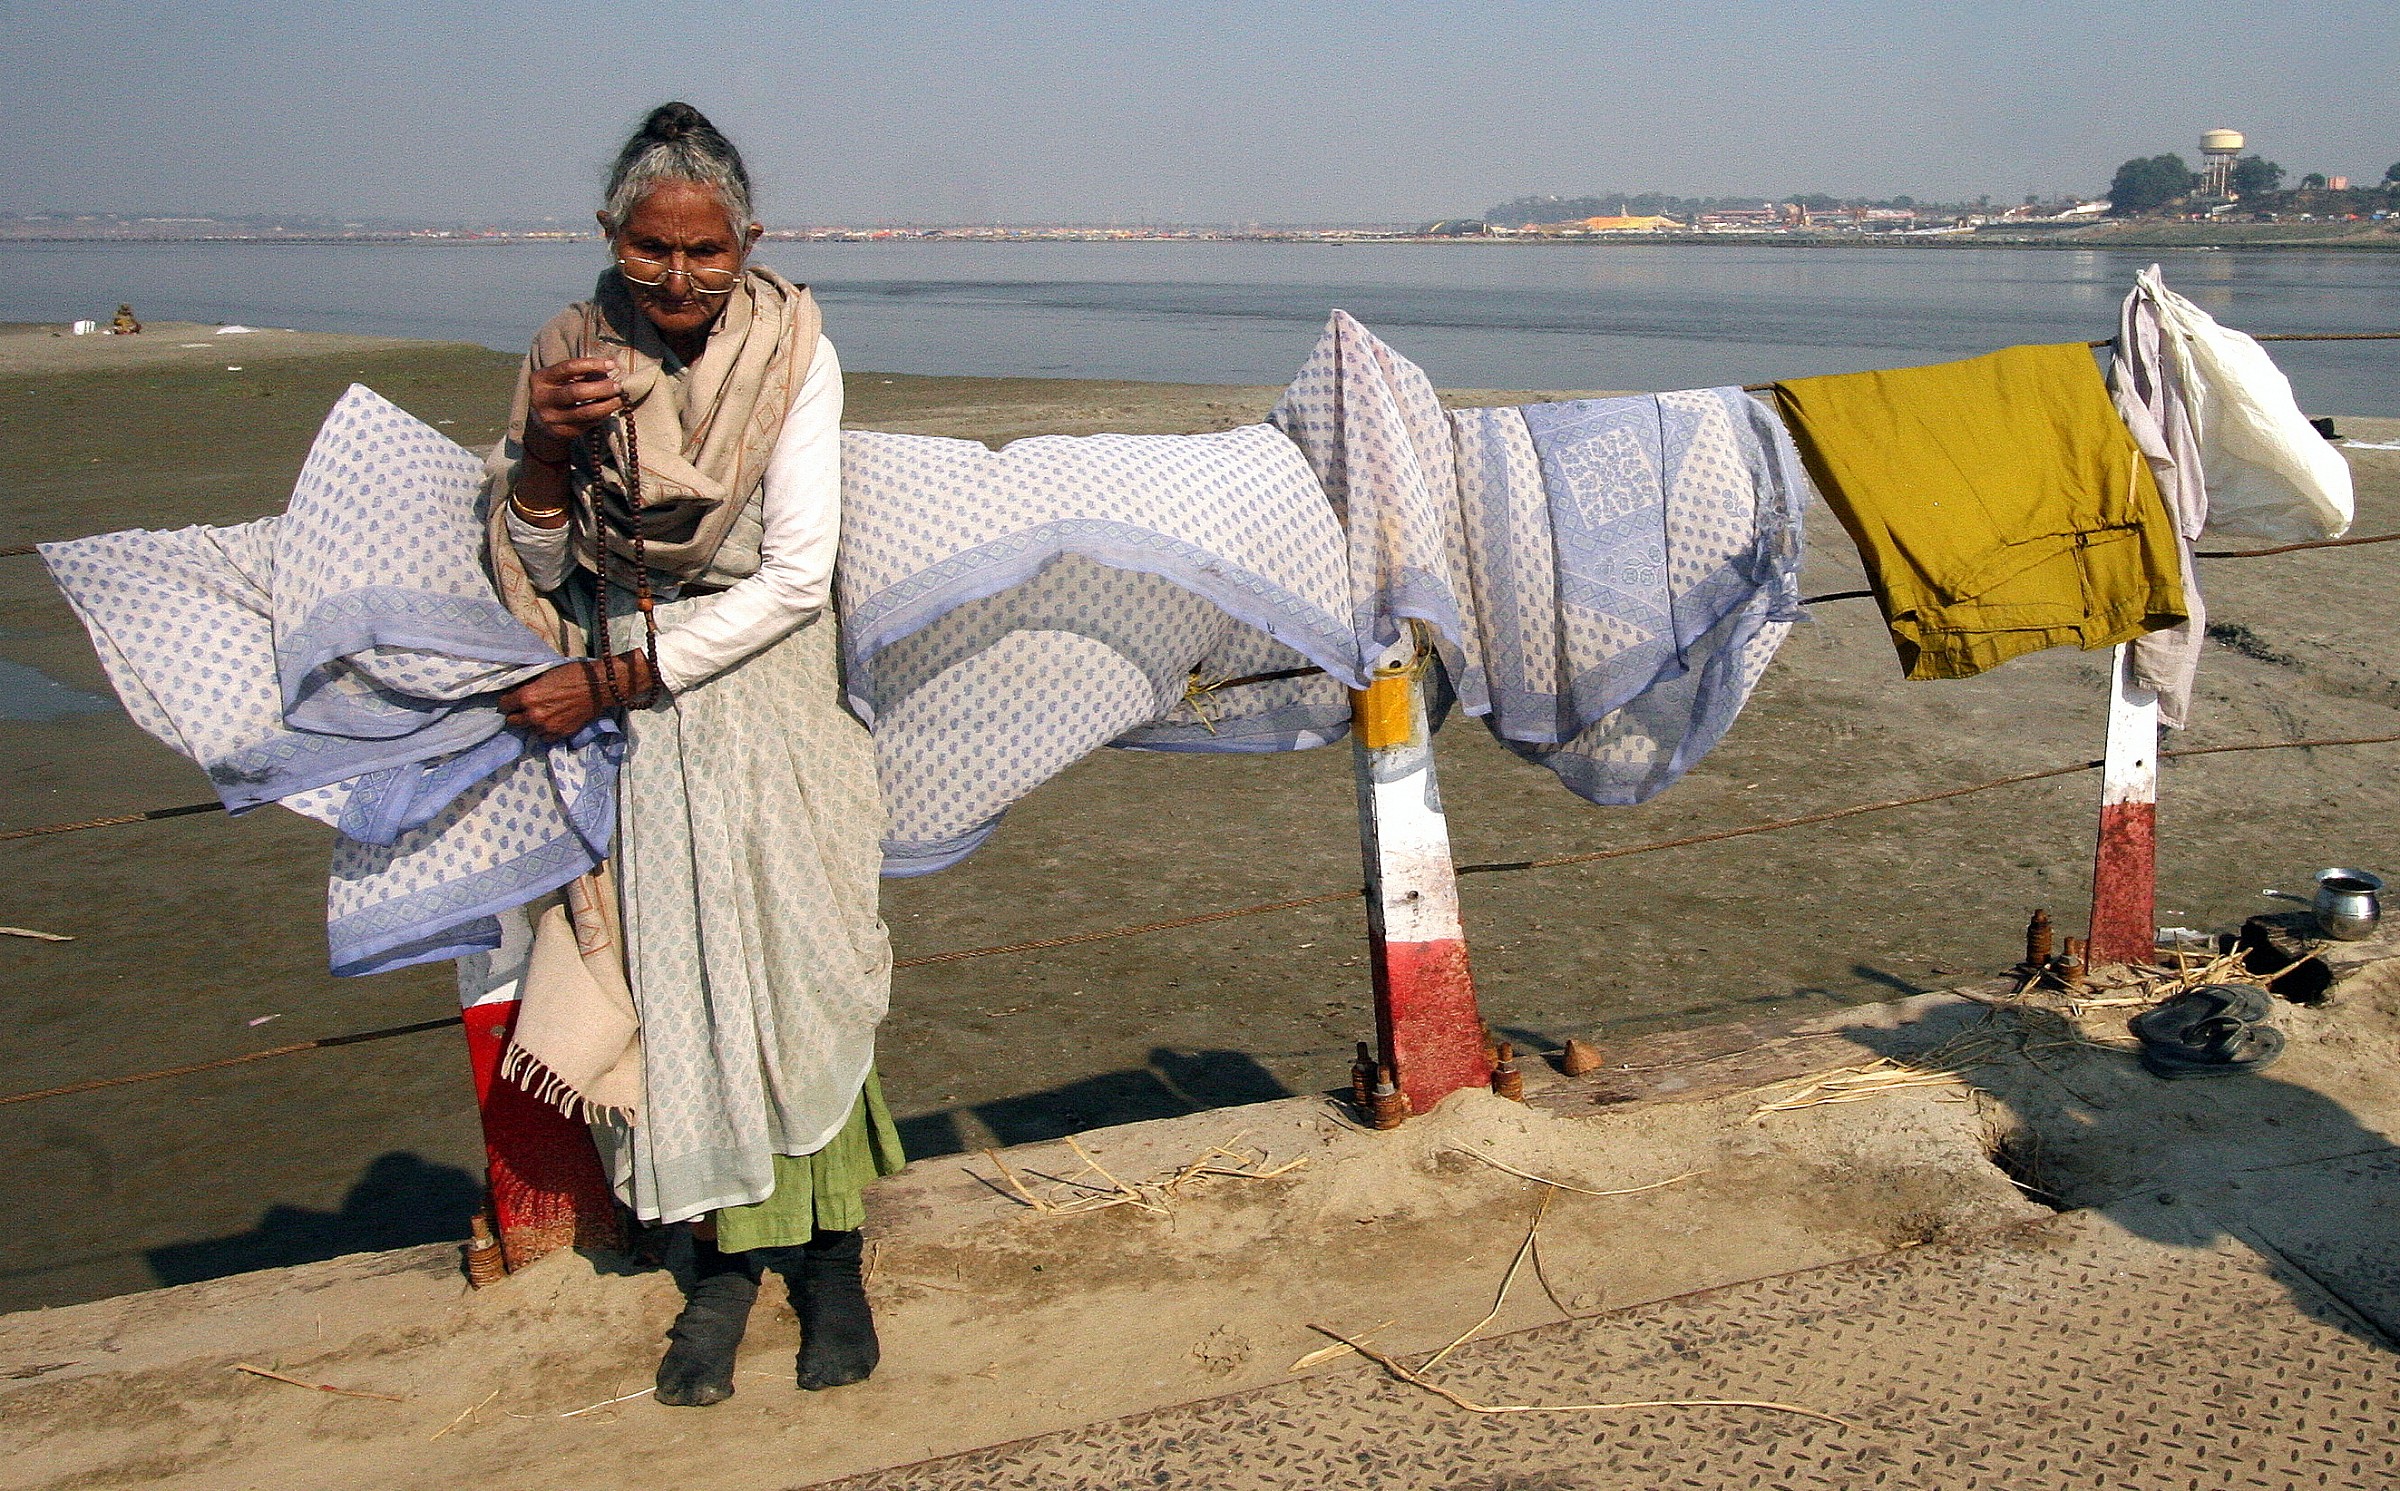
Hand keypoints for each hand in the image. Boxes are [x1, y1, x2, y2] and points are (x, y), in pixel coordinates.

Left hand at [498, 654, 659, 740]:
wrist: (599, 687)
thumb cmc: (573, 674)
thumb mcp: (545, 674)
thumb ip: (529, 686)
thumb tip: (517, 691)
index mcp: (527, 697)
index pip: (504, 705)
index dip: (508, 701)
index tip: (512, 699)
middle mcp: (534, 715)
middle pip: (512, 721)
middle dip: (516, 714)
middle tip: (524, 708)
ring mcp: (547, 727)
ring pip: (528, 730)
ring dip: (532, 723)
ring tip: (542, 714)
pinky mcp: (560, 734)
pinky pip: (544, 737)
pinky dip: (545, 731)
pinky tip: (551, 721)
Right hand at [527, 356, 624, 449]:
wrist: (540, 421)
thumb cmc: (556, 391)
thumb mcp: (560, 379)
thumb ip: (580, 373)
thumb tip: (610, 368)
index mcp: (541, 379)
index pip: (568, 368)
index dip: (592, 364)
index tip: (611, 364)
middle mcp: (542, 399)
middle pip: (577, 392)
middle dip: (601, 388)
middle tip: (618, 386)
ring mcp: (551, 418)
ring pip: (585, 412)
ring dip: (607, 405)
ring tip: (620, 399)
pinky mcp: (562, 432)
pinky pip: (587, 424)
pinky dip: (602, 416)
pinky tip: (610, 409)